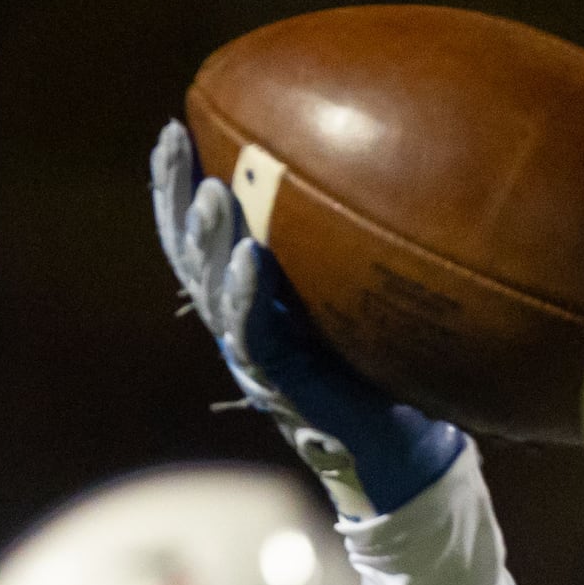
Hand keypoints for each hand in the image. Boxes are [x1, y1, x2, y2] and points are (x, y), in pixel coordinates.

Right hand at [153, 121, 465, 517]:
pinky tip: (248, 256)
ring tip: (213, 192)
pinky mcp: (281, 385)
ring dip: (209, 238)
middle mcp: (245, 325)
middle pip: (190, 252)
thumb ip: (359, 249)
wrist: (409, 457)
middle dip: (176, 195)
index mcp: (257, 300)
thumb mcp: (371, 298)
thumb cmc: (395, 374)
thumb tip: (394, 164)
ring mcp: (258, 357)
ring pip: (212, 289)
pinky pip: (254, 336)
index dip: (180, 187)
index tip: (175, 127)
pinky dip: (246, 296)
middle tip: (174, 141)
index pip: (204, 236)